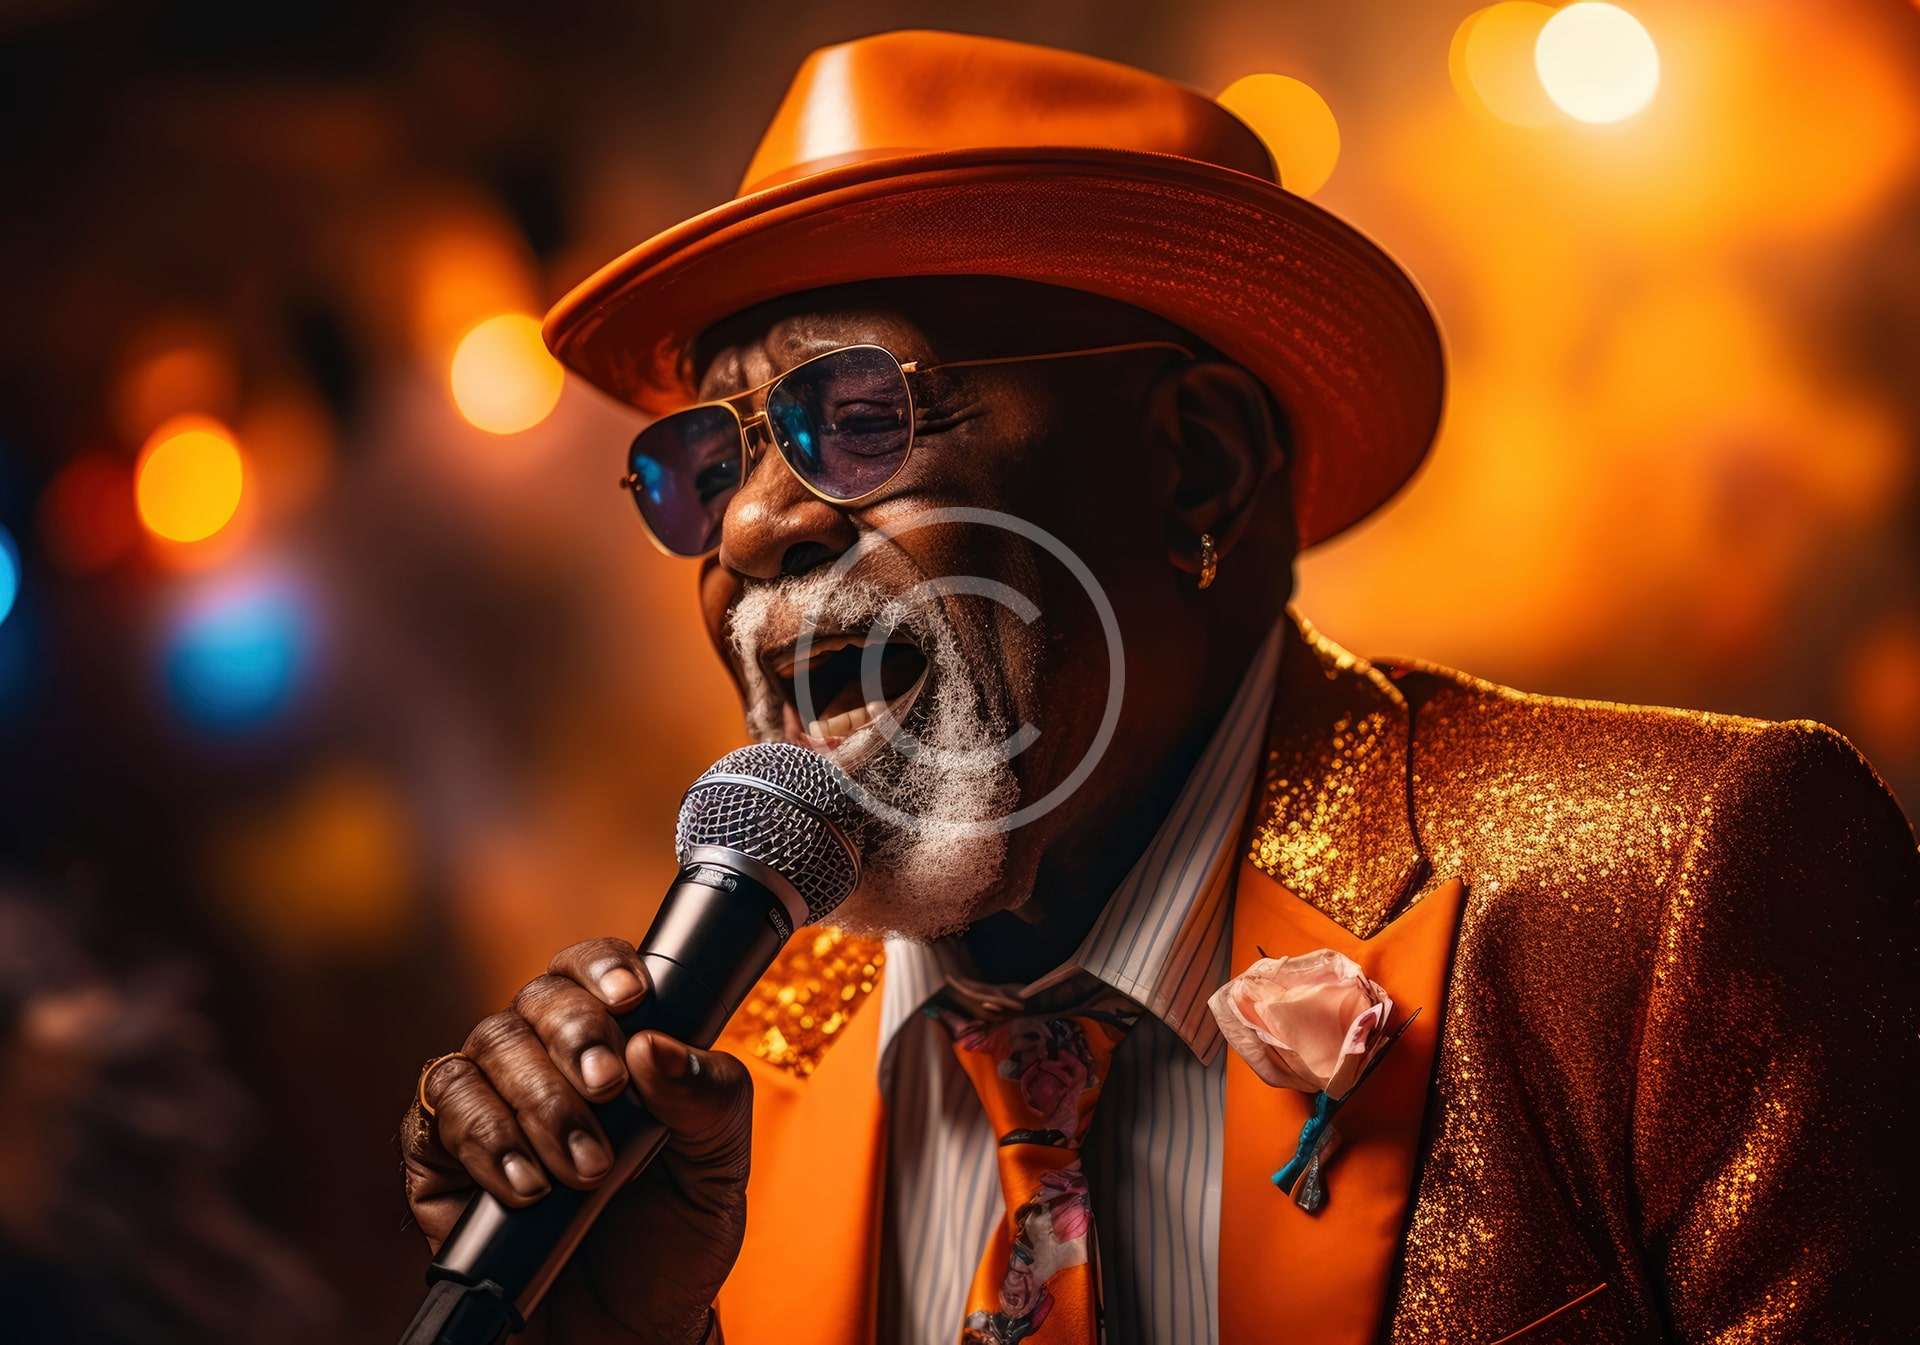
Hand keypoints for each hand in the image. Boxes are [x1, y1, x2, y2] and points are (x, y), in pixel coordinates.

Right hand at [402, 938, 750, 1344]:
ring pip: (487, 1049)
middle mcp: (543, 1056)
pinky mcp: (440, 1156)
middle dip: (575, 1039)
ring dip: (538, 1104)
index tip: (630, 999)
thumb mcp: (719, 1166)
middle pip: (537, 1000)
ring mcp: (488, 1100)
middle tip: (606, 1092)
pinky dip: (484, 1140)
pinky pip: (439, 1113)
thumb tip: (654, 1045)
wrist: (627, 1331)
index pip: (592, 968)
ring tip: (583, 1169)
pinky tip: (526, 1183)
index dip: (602, 968)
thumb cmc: (673, 1237)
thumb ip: (707, 1098)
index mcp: (612, 1039)